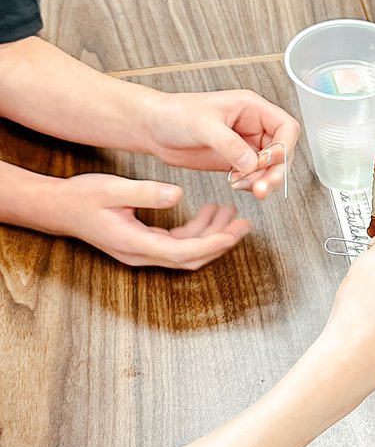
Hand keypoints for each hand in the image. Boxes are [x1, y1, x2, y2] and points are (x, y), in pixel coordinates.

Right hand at [54, 174, 250, 268]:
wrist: (59, 208)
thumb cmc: (82, 197)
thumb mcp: (112, 188)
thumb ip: (146, 193)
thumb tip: (178, 195)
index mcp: (134, 243)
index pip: (183, 252)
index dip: (212, 244)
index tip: (234, 233)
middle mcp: (141, 254)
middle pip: (190, 258)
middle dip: (220, 243)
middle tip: (244, 224)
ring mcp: (142, 252)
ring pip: (187, 252)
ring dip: (211, 235)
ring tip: (231, 214)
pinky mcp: (144, 244)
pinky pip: (178, 244)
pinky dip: (196, 231)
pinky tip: (209, 213)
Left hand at [142, 89, 299, 198]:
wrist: (152, 128)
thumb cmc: (174, 114)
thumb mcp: (203, 126)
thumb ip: (229, 144)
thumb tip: (252, 164)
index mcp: (251, 108)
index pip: (286, 127)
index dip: (284, 147)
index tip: (269, 161)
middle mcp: (253, 126)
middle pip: (282, 151)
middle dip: (275, 171)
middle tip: (261, 187)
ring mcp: (245, 145)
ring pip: (270, 167)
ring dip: (263, 180)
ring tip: (246, 188)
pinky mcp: (235, 161)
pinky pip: (254, 175)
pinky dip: (250, 184)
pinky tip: (236, 185)